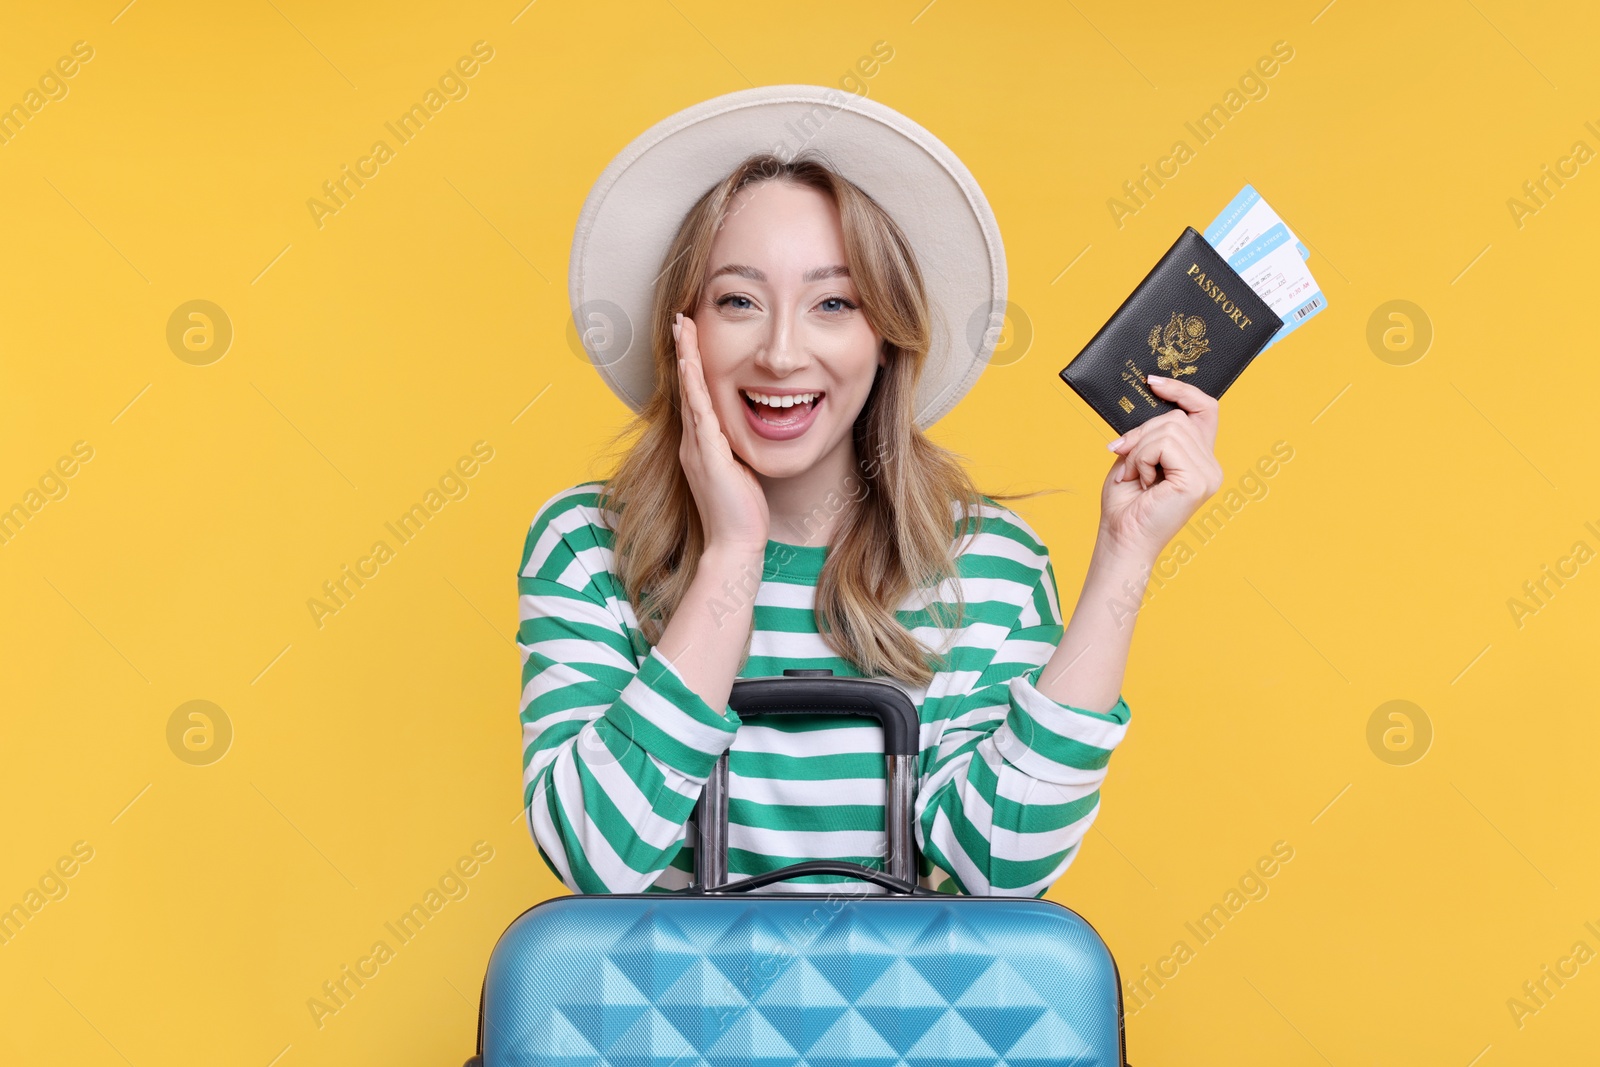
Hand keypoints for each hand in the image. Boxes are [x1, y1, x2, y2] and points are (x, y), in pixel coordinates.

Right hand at [674, 312, 769, 554]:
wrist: (735, 546)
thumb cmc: (742, 514)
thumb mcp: (741, 473)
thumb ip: (739, 451)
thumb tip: (751, 434)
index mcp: (701, 445)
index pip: (696, 396)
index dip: (693, 365)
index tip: (691, 336)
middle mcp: (693, 442)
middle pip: (687, 387)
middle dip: (684, 350)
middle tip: (680, 317)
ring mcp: (697, 447)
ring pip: (690, 392)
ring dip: (686, 357)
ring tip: (682, 326)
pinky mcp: (707, 454)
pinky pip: (699, 411)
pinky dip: (694, 384)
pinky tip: (692, 362)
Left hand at [1099, 374, 1223, 560]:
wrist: (1121, 539)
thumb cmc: (1125, 505)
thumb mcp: (1135, 457)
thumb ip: (1149, 432)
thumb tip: (1150, 397)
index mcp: (1199, 460)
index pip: (1205, 410)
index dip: (1183, 391)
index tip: (1153, 382)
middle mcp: (1211, 466)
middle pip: (1177, 418)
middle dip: (1142, 434)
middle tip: (1124, 459)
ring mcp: (1208, 474)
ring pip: (1169, 428)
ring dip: (1139, 450)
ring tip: (1133, 477)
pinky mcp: (1197, 481)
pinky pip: (1164, 445)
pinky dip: (1142, 459)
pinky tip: (1140, 482)